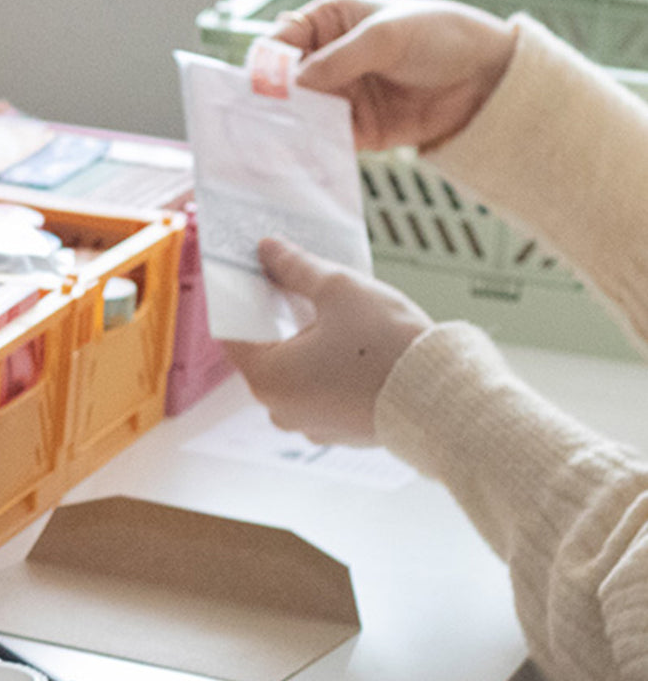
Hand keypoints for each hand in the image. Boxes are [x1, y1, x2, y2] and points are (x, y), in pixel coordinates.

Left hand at [220, 238, 432, 445]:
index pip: (234, 332)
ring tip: (331, 311)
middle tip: (296, 283)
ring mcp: (309, 425)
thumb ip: (296, 268)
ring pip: (295, 373)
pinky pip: (321, 391)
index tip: (255, 275)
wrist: (445, 399)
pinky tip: (351, 343)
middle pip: (265, 352)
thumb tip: (269, 250)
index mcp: (268, 378)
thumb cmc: (388, 346)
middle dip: (279, 318)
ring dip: (306, 343)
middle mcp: (280, 409)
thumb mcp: (339, 291)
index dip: (243, 299)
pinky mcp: (339, 431)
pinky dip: (328, 368)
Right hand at [269, 0, 516, 151]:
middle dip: (273, 99)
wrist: (486, 78)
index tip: (261, 83)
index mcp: (331, 22)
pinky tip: (304, 154)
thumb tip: (294, 81)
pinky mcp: (355, 129)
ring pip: (299, 113)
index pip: (282, 39)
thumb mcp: (386, 36)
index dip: (268, 60)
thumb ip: (339, 59)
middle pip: (284, 81)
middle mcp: (329, 59)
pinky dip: (312, 148)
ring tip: (278, 141)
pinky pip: (323, 140)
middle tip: (262, 118)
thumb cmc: (442, 36)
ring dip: (289, 127)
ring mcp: (341, 95)